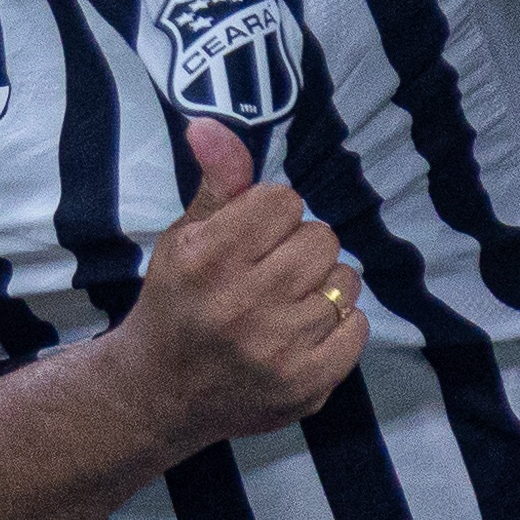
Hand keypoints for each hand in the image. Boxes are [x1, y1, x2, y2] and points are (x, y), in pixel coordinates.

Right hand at [115, 120, 364, 455]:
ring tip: (286, 304)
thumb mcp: (183, 239)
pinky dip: (339, 325)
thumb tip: (209, 125)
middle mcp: (243, 304)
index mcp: (208, 260)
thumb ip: (214, 183)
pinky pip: (357, 328)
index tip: (251, 240)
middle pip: (321, 239)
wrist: (161, 394)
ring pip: (344, 282)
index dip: (270, 216)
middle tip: (269, 274)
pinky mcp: (305, 385)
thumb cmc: (177, 304)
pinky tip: (304, 332)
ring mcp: (278, 350)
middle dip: (299, 249)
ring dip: (322, 287)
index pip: (283, 202)